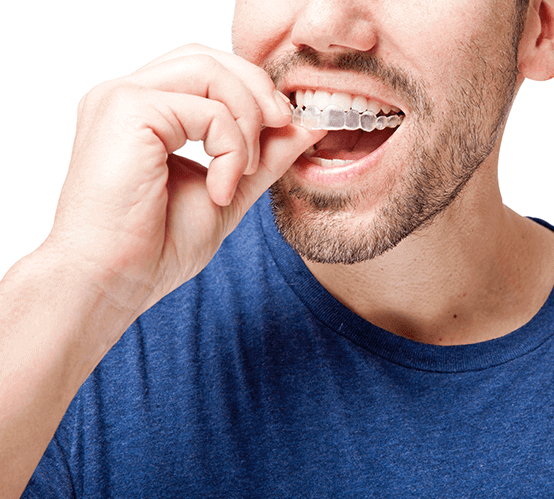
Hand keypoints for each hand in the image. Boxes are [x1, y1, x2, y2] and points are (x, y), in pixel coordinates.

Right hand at [44, 44, 323, 316]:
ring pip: (210, 71)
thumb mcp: (228, 190)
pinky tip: (221, 189)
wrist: (111, 281)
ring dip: (247, 118)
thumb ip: (263, 155)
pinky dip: (231, 148)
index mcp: (144, 112)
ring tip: (244, 171)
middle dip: (258, 90)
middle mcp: (128, 96)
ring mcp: (123, 98)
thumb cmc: (154, 245)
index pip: (206, 70)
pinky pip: (207, 109)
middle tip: (285, 126)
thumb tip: (307, 125)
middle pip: (209, 58)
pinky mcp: (128, 110)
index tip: (287, 125)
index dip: (253, 89)